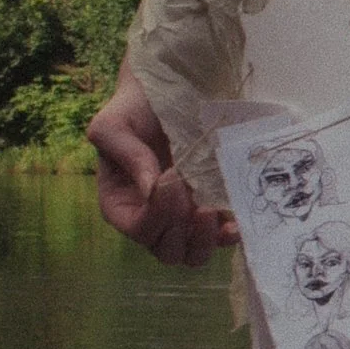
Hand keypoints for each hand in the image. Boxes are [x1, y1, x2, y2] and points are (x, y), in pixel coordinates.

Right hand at [89, 75, 236, 265]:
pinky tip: (235, 222)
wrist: (166, 94)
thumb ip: (127, 154)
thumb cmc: (133, 110)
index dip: (155, 215)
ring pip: (193, 254)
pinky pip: (220, 238)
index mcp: (120, 205)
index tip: (171, 179)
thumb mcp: (114, 125)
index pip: (137, 229)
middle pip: (166, 251)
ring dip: (204, 241)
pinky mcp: (210, 210)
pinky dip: (228, 235)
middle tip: (195, 202)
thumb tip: (151, 188)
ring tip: (212, 213)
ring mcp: (182, 218)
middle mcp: (150, 218)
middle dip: (182, 232)